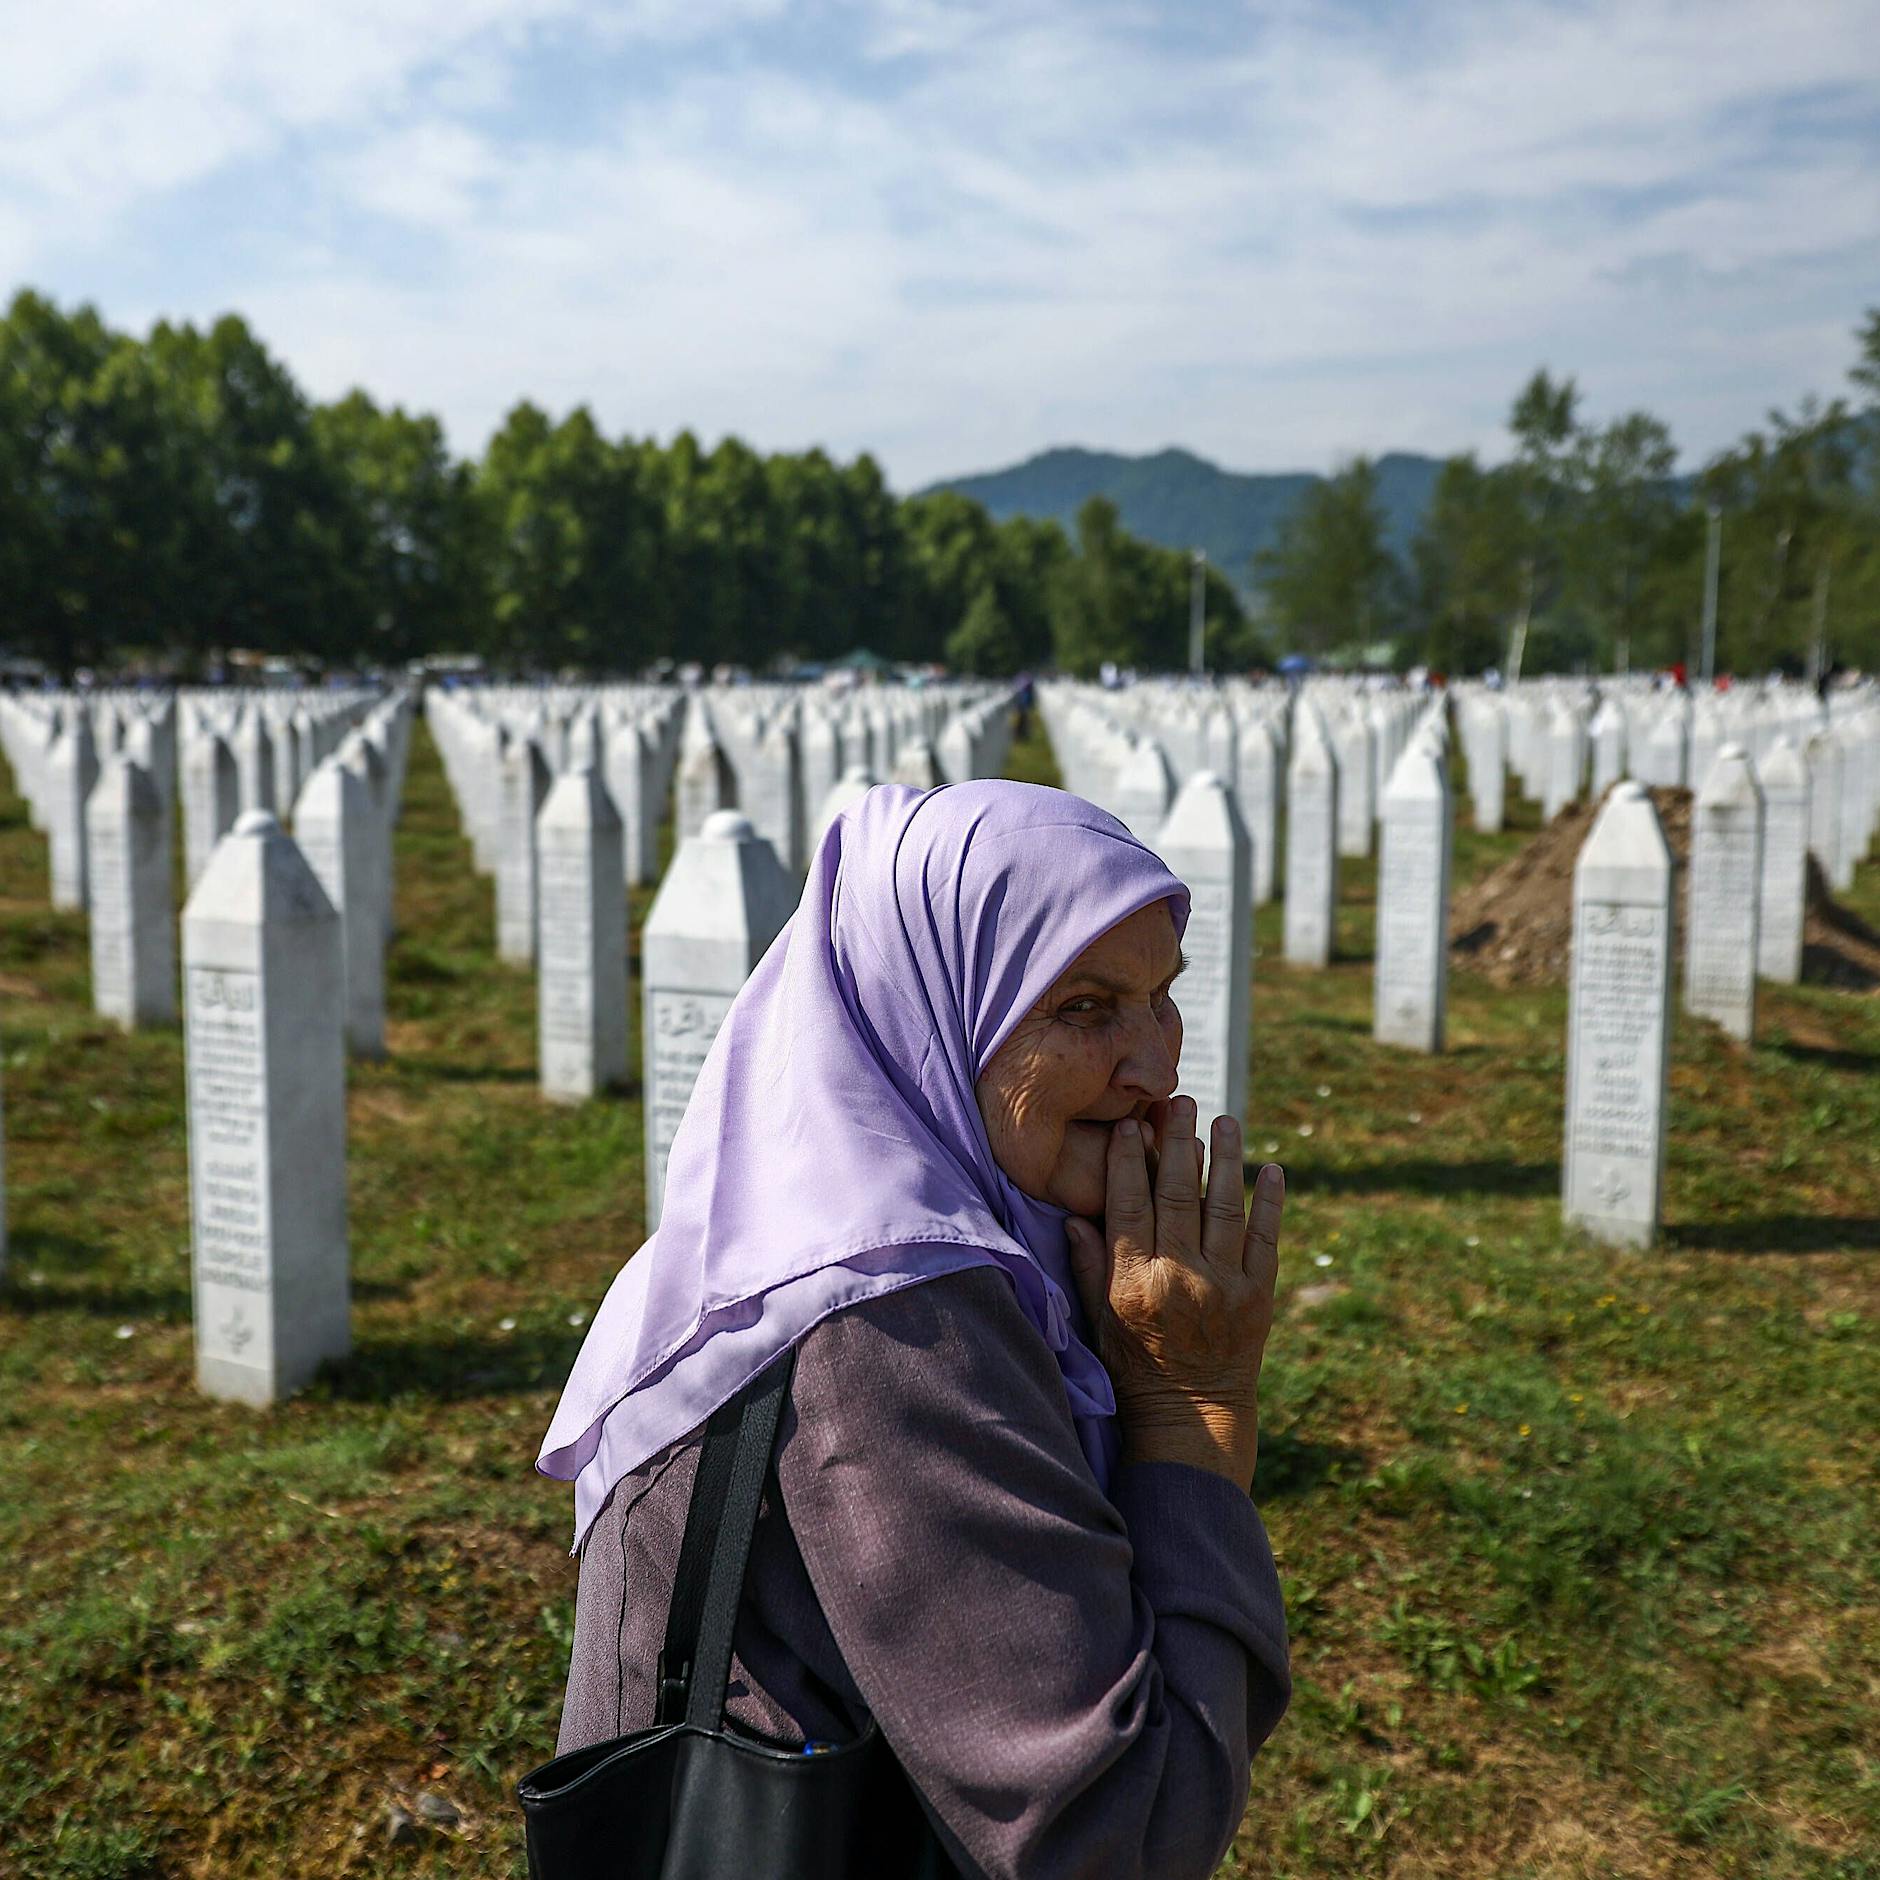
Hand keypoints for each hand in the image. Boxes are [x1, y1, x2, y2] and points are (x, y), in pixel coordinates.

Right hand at [1065, 1097, 1282, 1490]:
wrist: (1194, 1416)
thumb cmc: (1137, 1365)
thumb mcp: (1101, 1320)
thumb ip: (1090, 1266)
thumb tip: (1073, 1216)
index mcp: (1135, 1282)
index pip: (1129, 1205)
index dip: (1129, 1161)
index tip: (1131, 1125)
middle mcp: (1179, 1278)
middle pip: (1178, 1195)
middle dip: (1178, 1143)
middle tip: (1178, 1101)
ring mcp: (1224, 1286)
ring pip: (1224, 1208)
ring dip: (1226, 1160)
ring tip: (1225, 1120)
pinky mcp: (1258, 1296)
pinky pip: (1266, 1239)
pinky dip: (1271, 1204)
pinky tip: (1273, 1170)